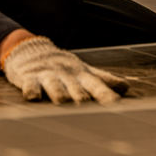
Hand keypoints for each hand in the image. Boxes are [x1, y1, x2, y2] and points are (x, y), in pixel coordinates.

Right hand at [2, 36, 128, 103]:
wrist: (32, 51)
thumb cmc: (63, 67)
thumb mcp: (84, 72)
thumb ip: (104, 80)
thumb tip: (126, 87)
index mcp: (81, 75)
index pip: (96, 85)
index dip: (106, 95)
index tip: (116, 104)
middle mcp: (66, 76)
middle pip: (76, 88)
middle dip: (82, 97)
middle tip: (87, 104)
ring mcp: (48, 76)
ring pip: (54, 86)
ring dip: (59, 94)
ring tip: (63, 101)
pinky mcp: (28, 78)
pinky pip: (29, 85)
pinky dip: (31, 91)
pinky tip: (33, 97)